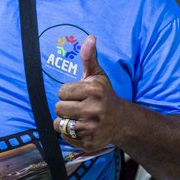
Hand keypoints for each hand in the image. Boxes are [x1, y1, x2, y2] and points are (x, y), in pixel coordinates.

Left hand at [53, 35, 121, 152]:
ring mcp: (92, 128)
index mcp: (94, 91)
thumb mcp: (98, 75)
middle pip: (58, 108)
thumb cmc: (104, 95)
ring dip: (65, 121)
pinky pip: (65, 137)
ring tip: (77, 117)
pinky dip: (69, 133)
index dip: (67, 93)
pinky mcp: (89, 142)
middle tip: (78, 107)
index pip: (61, 92)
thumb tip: (90, 37)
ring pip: (59, 124)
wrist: (121, 121)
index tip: (78, 94)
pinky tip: (82, 128)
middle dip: (65, 107)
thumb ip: (89, 57)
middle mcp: (94, 110)